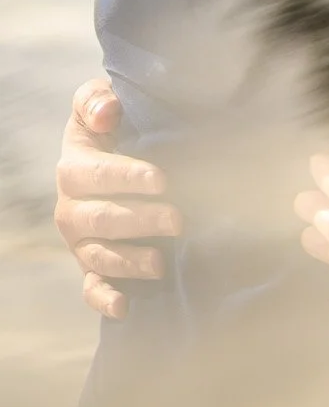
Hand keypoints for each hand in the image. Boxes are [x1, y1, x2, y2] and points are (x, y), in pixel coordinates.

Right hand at [54, 79, 181, 320]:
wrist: (114, 149)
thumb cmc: (115, 123)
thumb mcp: (101, 101)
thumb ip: (96, 100)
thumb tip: (106, 112)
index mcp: (73, 167)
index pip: (97, 174)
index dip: (128, 177)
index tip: (162, 179)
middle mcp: (70, 208)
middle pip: (101, 220)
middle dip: (140, 222)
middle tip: (178, 219)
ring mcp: (79, 240)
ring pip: (99, 256)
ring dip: (129, 262)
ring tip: (161, 263)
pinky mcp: (91, 264)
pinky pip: (90, 287)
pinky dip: (104, 298)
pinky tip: (124, 306)